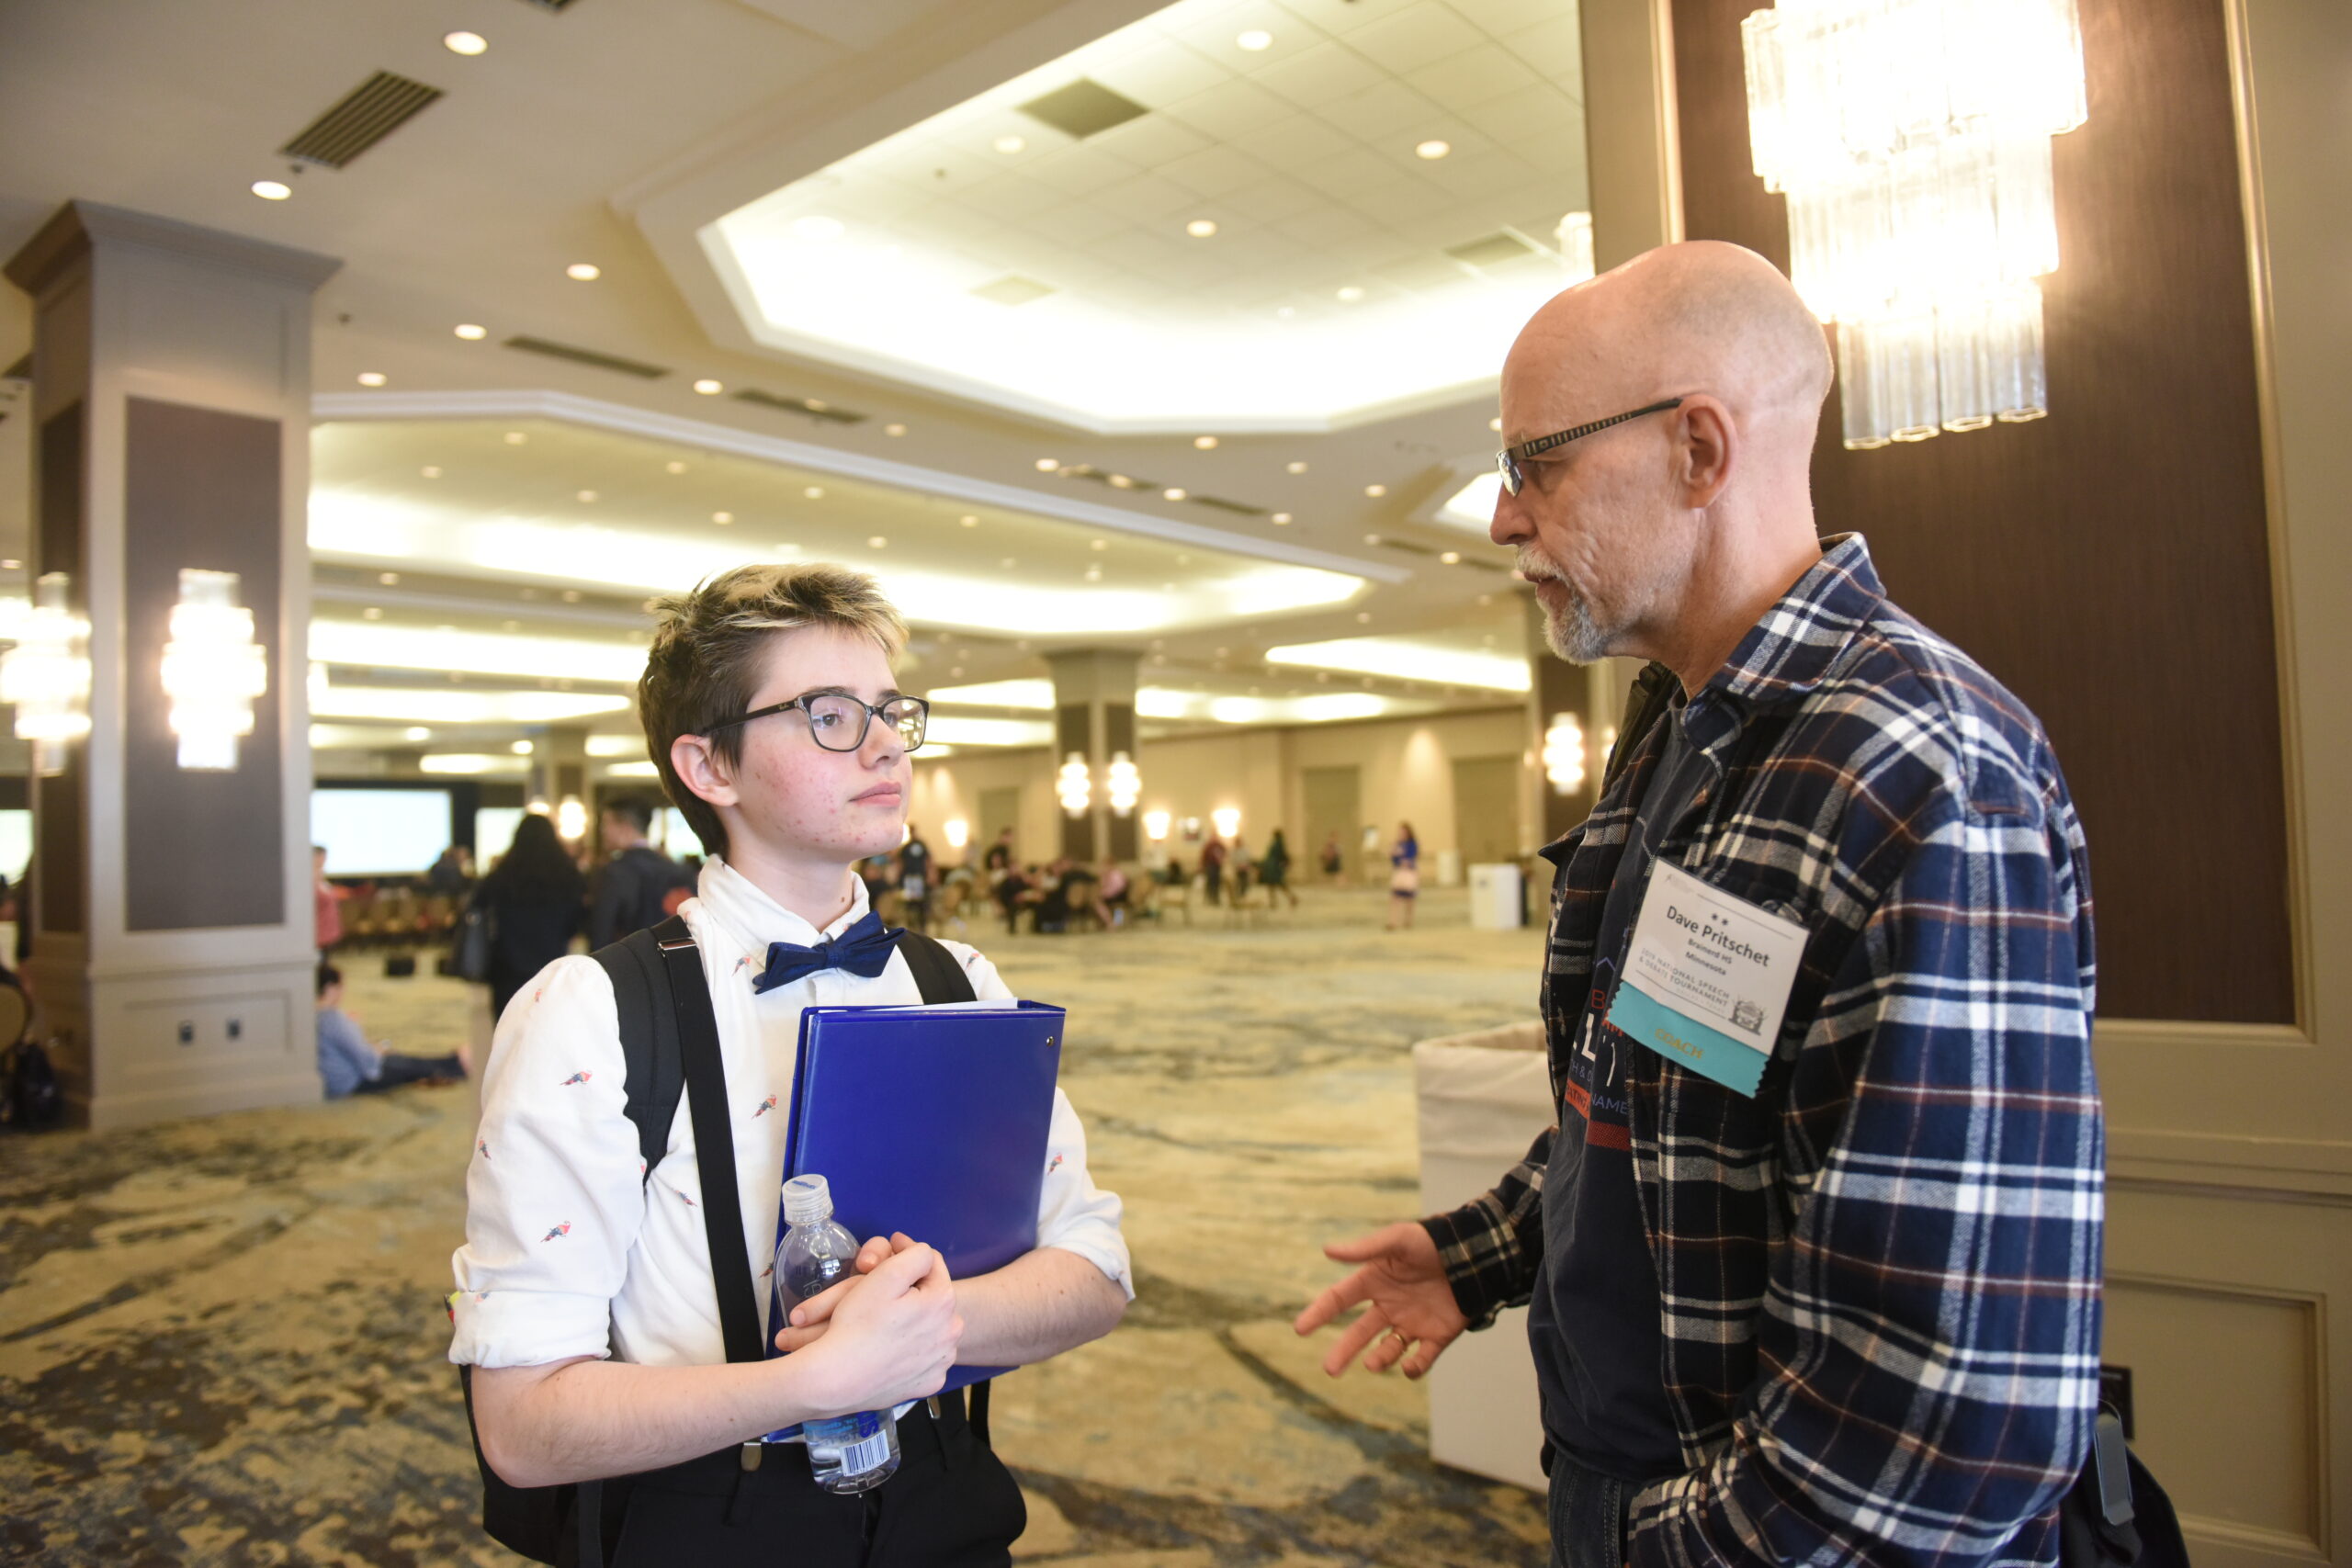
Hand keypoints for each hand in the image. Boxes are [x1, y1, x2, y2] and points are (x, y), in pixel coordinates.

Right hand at [779, 1238, 960, 1416]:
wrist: (837, 1379)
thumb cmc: (857, 1324)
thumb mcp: (885, 1276)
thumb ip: (915, 1256)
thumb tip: (924, 1253)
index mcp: (943, 1301)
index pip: (931, 1264)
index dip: (906, 1254)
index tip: (883, 1257)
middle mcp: (952, 1331)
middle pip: (933, 1298)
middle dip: (913, 1290)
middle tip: (883, 1290)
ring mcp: (943, 1361)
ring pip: (932, 1328)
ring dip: (916, 1320)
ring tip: (887, 1320)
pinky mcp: (931, 1384)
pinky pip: (926, 1359)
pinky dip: (914, 1351)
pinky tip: (892, 1350)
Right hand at [1292, 1221, 1468, 1379]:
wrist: (1476, 1254)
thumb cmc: (1433, 1242)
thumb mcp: (1399, 1239)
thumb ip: (1366, 1249)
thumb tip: (1327, 1250)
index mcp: (1375, 1281)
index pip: (1339, 1299)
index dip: (1319, 1313)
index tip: (1300, 1329)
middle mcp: (1389, 1305)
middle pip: (1358, 1333)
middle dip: (1343, 1351)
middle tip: (1330, 1370)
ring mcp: (1412, 1322)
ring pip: (1387, 1350)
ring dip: (1378, 1359)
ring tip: (1372, 1363)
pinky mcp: (1436, 1336)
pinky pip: (1421, 1359)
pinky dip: (1414, 1368)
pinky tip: (1409, 1366)